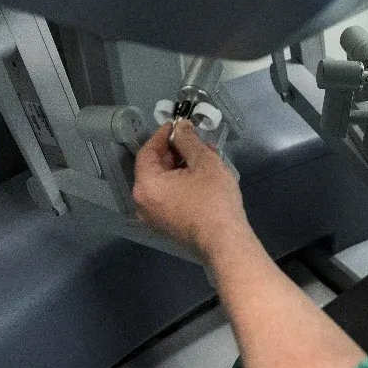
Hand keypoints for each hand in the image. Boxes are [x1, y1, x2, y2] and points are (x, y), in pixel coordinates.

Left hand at [133, 122, 248, 259]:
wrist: (225, 242)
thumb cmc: (213, 200)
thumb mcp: (203, 162)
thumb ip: (188, 141)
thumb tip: (181, 128)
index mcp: (146, 186)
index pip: (147, 152)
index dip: (162, 135)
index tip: (178, 125)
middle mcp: (142, 203)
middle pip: (154, 168)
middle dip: (176, 151)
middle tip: (196, 140)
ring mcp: (153, 217)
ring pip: (163, 183)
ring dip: (181, 166)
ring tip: (205, 157)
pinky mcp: (166, 226)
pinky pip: (169, 197)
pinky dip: (181, 183)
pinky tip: (202, 177)